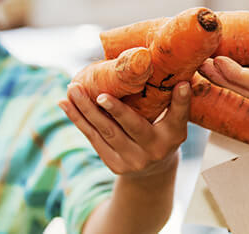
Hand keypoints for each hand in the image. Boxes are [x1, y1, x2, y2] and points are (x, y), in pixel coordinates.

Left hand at [59, 81, 189, 178]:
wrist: (153, 171)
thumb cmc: (164, 134)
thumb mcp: (175, 122)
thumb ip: (177, 104)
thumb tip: (183, 79)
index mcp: (171, 137)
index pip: (175, 117)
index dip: (177, 102)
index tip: (176, 85)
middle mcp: (152, 152)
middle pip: (127, 126)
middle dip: (109, 109)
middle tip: (94, 92)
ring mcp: (130, 161)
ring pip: (104, 132)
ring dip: (84, 110)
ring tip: (72, 90)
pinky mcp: (112, 164)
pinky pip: (93, 138)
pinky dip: (78, 119)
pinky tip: (65, 104)